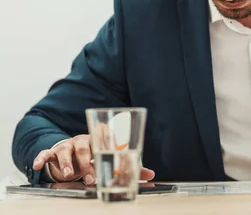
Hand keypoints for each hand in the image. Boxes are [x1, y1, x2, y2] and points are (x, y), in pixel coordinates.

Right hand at [32, 134, 154, 184]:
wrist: (71, 153)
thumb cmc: (95, 156)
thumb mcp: (109, 160)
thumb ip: (129, 167)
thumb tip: (151, 175)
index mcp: (99, 137)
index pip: (105, 135)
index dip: (110, 141)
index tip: (115, 148)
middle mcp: (83, 138)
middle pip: (85, 148)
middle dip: (88, 164)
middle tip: (92, 178)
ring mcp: (67, 144)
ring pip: (66, 150)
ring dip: (67, 163)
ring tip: (70, 175)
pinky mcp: (52, 152)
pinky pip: (45, 153)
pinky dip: (41, 158)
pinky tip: (37, 165)